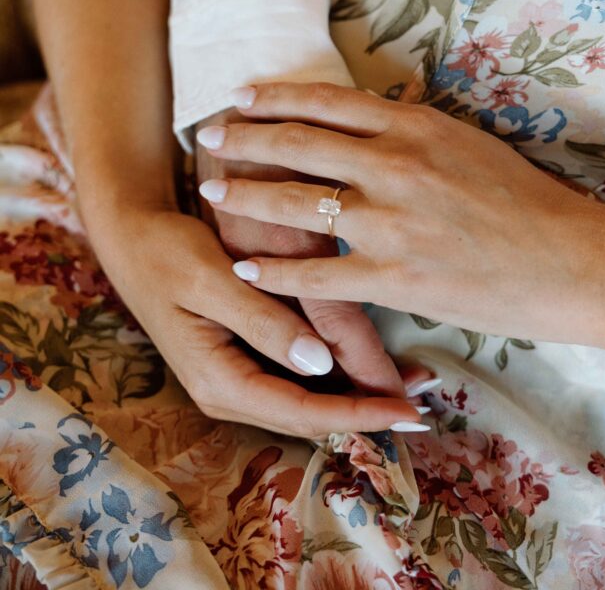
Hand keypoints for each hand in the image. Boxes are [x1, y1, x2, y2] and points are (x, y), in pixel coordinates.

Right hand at [87, 205, 427, 436]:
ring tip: (412, 384)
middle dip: (367, 410)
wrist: (133, 236)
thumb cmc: (168, 252)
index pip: (302, 412)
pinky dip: (339, 369)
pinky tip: (373, 359)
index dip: (359, 414)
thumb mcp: (212, 280)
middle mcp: (231, 388)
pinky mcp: (249, 352)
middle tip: (424, 403)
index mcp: (220, 380)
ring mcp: (240, 373)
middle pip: (311, 414)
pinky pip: (301, 374)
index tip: (406, 410)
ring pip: (310, 397)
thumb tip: (319, 364)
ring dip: (358, 391)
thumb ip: (264, 321)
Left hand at [198, 82, 604, 351]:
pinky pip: (317, 273)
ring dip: (247, 198)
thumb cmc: (522, 200)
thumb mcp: (464, 142)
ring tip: (214, 193)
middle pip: (297, 145)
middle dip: (244, 140)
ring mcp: (390, 222)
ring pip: (296, 204)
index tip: (240, 97)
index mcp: (413, 127)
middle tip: (209, 138)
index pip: (325, 103)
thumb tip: (365, 117)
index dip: (274, 98)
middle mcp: (394, 165)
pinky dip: (275, 273)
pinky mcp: (394, 277)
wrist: (569, 261)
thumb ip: (409, 130)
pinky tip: (246, 270)